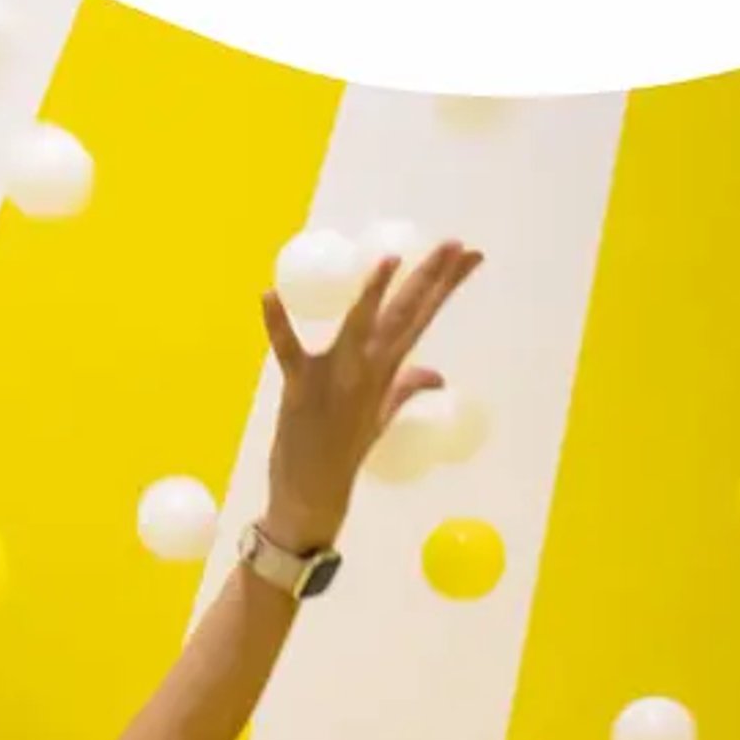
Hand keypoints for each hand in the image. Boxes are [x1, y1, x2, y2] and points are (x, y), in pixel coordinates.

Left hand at [259, 239, 483, 552]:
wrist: (314, 495)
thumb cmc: (343, 452)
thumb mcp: (381, 417)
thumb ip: (406, 388)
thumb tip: (438, 376)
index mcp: (386, 372)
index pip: (422, 318)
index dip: (447, 286)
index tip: (471, 255)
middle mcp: (367, 370)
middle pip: (403, 315)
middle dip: (430, 279)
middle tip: (455, 244)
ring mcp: (335, 378)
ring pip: (359, 327)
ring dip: (373, 294)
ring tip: (391, 260)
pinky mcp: (299, 387)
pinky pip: (287, 351)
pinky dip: (276, 325)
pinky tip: (268, 295)